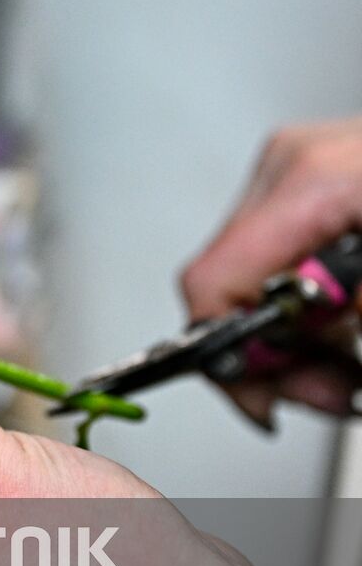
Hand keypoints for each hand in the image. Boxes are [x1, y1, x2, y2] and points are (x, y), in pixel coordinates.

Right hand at [180, 118, 361, 429]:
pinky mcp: (314, 178)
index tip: (268, 398)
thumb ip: (354, 314)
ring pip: (251, 274)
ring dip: (298, 332)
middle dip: (277, 352)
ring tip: (350, 358)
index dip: (232, 355)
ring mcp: (299, 167)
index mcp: (314, 181)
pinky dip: (313, 299)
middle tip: (334, 389)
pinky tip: (350, 318)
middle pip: (228, 284)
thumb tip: (308, 353)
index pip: (216, 281)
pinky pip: (282, 253)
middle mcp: (293, 167)